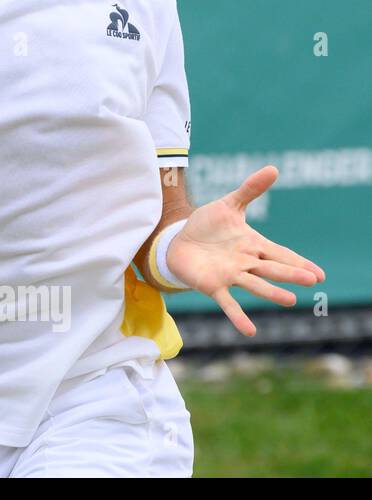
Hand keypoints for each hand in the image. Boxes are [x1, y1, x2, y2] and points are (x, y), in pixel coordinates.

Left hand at [166, 165, 325, 335]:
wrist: (178, 240)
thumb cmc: (207, 226)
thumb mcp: (229, 205)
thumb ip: (250, 190)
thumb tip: (273, 168)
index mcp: (253, 245)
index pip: (280, 253)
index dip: (299, 262)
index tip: (319, 273)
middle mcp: (246, 263)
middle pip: (272, 268)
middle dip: (291, 273)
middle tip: (312, 280)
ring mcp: (231, 275)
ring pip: (254, 285)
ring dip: (271, 293)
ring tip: (290, 300)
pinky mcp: (213, 286)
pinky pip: (228, 303)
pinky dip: (238, 317)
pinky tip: (250, 331)